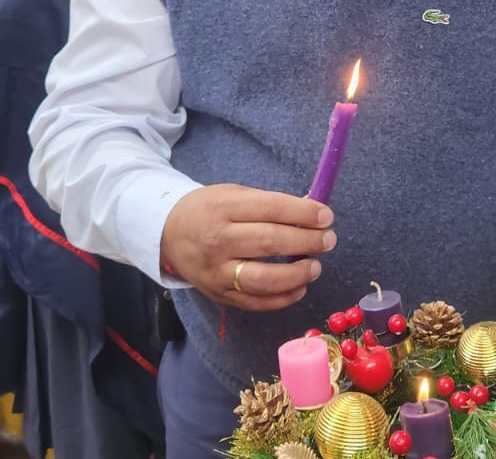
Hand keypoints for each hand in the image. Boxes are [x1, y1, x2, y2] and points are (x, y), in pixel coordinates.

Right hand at [160, 184, 334, 311]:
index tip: (326, 216)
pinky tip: (299, 288)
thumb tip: (312, 214)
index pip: (271, 209)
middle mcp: (218, 241)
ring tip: (315, 267)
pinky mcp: (218, 294)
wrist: (167, 233)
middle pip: (270, 243)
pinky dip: (282, 299)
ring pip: (263, 279)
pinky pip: (255, 302)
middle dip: (306, 242)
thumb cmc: (208, 210)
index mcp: (223, 208)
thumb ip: (269, 204)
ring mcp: (217, 271)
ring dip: (297, 275)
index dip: (303, 214)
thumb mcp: (234, 194)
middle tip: (328, 240)